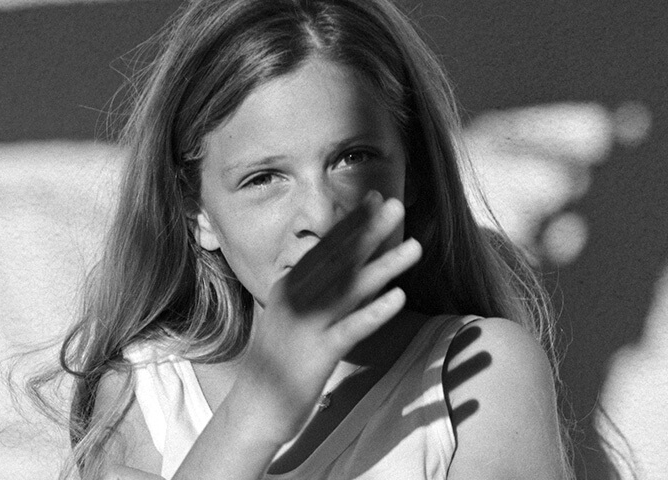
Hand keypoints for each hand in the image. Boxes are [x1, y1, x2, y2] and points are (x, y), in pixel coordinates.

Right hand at [232, 191, 424, 435]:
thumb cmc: (276, 360)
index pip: (324, 247)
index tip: (375, 198)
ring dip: (384, 266)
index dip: (352, 222)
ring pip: (350, 289)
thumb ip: (308, 288)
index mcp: (289, 286)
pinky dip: (375, 312)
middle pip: (339, 260)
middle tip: (397, 206)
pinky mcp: (319, 353)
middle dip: (370, 231)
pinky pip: (351, 328)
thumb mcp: (287, 316)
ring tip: (414, 247)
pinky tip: (399, 298)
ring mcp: (307, 324)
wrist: (253, 406)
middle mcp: (296, 299)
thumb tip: (332, 264)